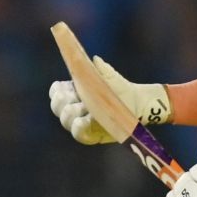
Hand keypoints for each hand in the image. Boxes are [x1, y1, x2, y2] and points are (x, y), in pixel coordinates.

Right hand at [49, 56, 169, 144]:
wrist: (140, 103)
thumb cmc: (122, 89)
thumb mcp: (110, 77)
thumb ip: (100, 68)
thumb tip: (94, 60)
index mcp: (75, 92)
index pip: (56, 92)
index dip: (56, 90)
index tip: (63, 86)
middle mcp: (76, 108)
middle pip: (57, 107)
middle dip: (61, 101)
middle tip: (72, 97)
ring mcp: (82, 123)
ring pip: (66, 121)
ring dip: (69, 114)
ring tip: (80, 108)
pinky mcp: (92, 136)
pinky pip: (79, 135)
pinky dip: (78, 127)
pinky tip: (83, 121)